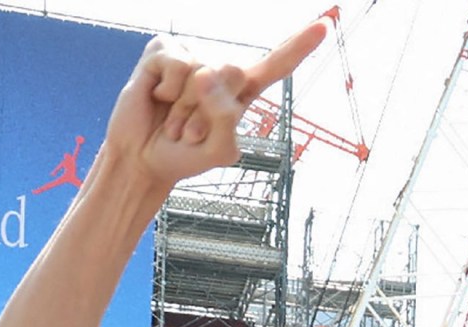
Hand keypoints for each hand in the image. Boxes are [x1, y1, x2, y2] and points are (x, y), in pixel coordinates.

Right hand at [101, 21, 326, 192]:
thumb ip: (226, 120)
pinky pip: (176, 63)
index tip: (324, 26)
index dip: (299, 46)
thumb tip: (207, 75)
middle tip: (190, 131)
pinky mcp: (164, 51)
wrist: (143, 158)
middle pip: (234, 71)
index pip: (277, 65)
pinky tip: (158, 98)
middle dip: (209, 109)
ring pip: (201, 72)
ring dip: (185, 107)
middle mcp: (220, 70)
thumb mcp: (220, 150)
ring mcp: (192, 57)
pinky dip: (167, 90)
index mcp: (243, 93)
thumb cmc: (185, 155)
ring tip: (174, 120)